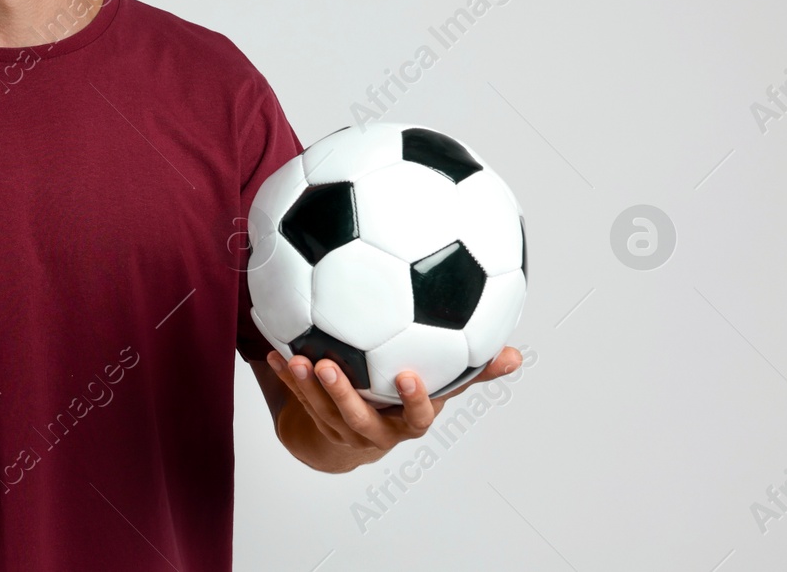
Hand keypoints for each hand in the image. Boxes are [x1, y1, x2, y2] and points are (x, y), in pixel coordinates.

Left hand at [266, 345, 522, 467]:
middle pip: (357, 418)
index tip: (407, 375)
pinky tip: (271, 351)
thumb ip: (472, 372)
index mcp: (404, 423)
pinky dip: (284, 377)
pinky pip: (296, 399)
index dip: (413, 401)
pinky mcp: (314, 418)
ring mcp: (340, 427)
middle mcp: (372, 430)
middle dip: (342, 395)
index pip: (416, 419)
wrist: (359, 434)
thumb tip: (515, 355)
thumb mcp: (440, 388)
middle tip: (327, 366)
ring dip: (304, 385)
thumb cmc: (404, 400)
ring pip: (321, 410)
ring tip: (293, 358)